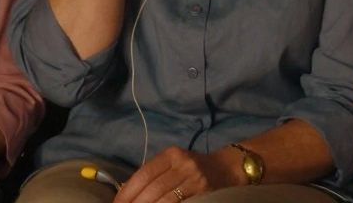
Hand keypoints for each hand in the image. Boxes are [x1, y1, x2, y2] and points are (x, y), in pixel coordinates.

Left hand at [114, 147, 238, 202]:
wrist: (227, 169)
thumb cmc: (193, 168)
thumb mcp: (173, 163)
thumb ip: (152, 174)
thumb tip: (125, 192)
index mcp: (171, 154)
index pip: (144, 173)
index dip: (128, 190)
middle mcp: (183, 163)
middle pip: (153, 187)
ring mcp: (195, 179)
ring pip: (165, 199)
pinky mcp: (205, 193)